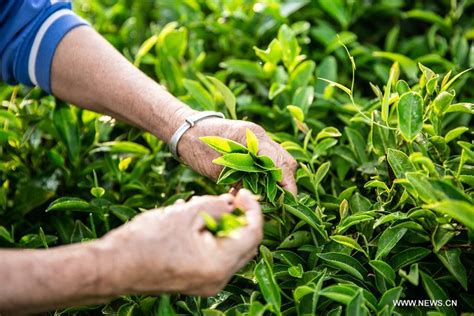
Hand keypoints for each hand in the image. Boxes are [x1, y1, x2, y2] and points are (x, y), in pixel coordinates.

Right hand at [99, 189, 261, 296]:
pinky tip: (190, 218)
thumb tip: (234, 202)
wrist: (111, 267)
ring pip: (227, 248)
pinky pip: (211, 255)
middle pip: (243, 244)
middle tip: (227, 197)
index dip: (252, 209)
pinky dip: (208, 235)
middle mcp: (217, 280)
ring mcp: (206, 283)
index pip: (252, 234)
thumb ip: (217, 206)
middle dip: (238, 217)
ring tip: (201, 205)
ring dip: (221, 224)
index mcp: (219, 265)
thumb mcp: (186, 214)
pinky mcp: (194, 281)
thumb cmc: (146, 239)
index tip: (243, 192)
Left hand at [177, 116, 297, 194]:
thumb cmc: (197, 147)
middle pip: (285, 162)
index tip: (287, 200)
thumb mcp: (218, 169)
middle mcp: (259, 137)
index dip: (287, 183)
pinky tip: (250, 188)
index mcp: (253, 138)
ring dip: (274, 180)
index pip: (280, 163)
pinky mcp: (250, 146)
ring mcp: (256, 140)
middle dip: (285, 182)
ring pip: (278, 162)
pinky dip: (263, 176)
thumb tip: (259, 197)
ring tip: (265, 197)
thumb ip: (241, 180)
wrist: (185, 131)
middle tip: (277, 201)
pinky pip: (265, 162)